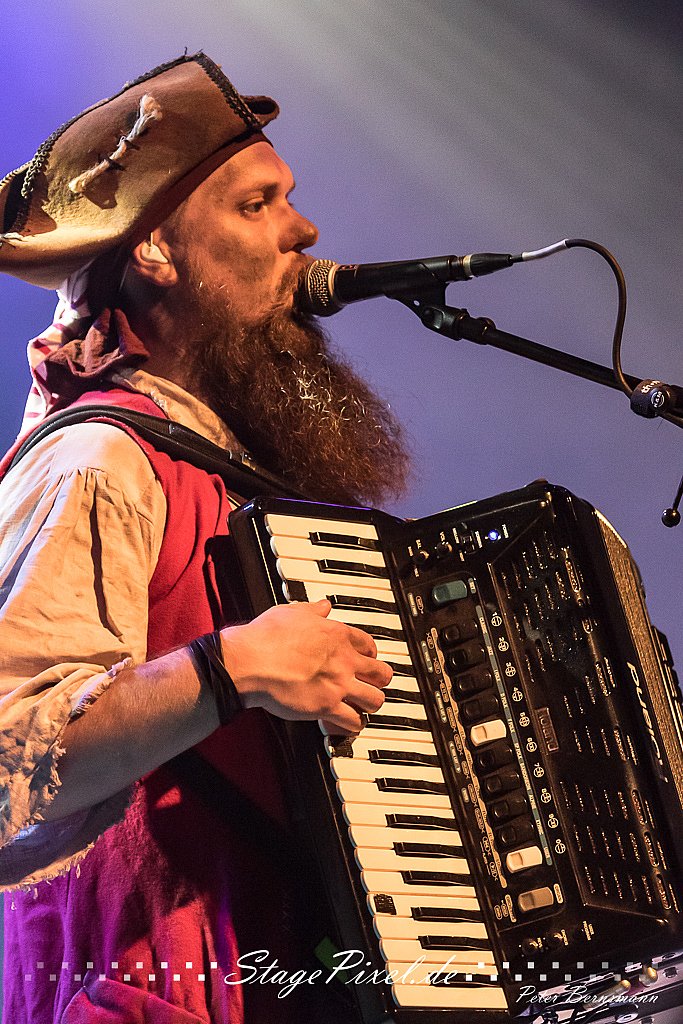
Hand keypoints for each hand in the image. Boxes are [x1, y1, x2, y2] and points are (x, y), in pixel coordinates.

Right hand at [220, 600, 391, 732]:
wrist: (251, 660)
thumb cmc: (266, 637)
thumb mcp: (292, 612)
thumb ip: (313, 610)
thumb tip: (323, 605)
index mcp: (337, 635)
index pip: (369, 644)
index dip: (370, 654)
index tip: (365, 659)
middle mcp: (344, 660)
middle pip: (382, 673)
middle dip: (379, 680)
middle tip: (370, 685)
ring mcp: (338, 684)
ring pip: (376, 700)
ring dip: (369, 704)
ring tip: (361, 707)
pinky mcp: (327, 707)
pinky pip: (354, 721)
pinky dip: (351, 725)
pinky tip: (345, 724)